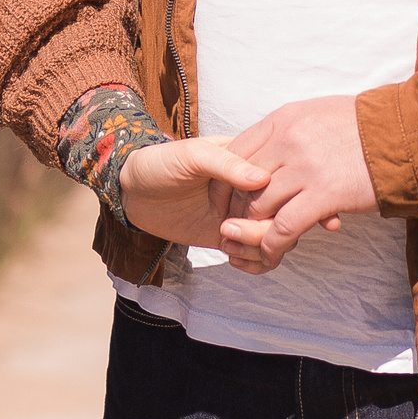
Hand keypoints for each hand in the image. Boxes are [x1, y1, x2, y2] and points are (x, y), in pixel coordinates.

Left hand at [118, 136, 269, 248]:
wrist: (133, 193)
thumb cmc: (159, 164)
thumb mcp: (189, 155)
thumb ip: (225, 164)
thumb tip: (263, 178)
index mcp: (248, 160)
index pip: (282, 181)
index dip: (277, 199)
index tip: (255, 207)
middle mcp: (252, 189)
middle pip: (284, 214)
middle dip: (264, 229)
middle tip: (228, 228)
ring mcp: (244, 214)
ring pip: (276, 237)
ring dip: (258, 247)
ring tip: (225, 242)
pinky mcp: (233, 235)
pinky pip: (260, 254)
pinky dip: (255, 263)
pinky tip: (231, 256)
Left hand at [215, 95, 380, 272]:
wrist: (407, 135)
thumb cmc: (365, 127)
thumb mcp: (316, 115)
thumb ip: (287, 132)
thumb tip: (267, 150)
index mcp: (282, 120)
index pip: (235, 152)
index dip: (226, 179)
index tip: (225, 197)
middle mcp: (287, 140)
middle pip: (242, 181)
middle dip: (234, 207)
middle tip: (234, 225)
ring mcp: (305, 167)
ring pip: (259, 205)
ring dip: (252, 228)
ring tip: (251, 240)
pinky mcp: (326, 194)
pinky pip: (286, 226)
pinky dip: (272, 243)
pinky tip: (271, 252)